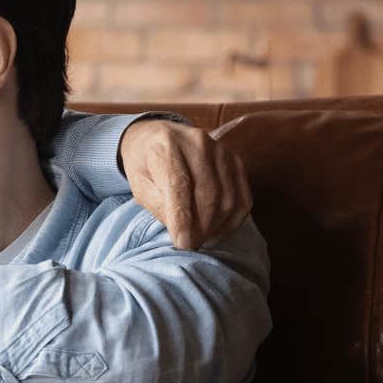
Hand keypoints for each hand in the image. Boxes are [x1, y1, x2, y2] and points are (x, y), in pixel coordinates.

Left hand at [119, 117, 252, 250]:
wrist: (158, 136)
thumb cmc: (145, 164)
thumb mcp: (139, 185)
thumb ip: (159, 206)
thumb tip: (183, 233)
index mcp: (166, 146)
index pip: (179, 186)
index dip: (183, 219)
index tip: (183, 244)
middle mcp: (197, 142)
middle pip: (208, 194)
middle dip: (201, 228)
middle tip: (190, 246)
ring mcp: (220, 150)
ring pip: (227, 198)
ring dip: (216, 226)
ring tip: (201, 239)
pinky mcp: (235, 160)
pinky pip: (243, 197)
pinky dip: (233, 220)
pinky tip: (218, 232)